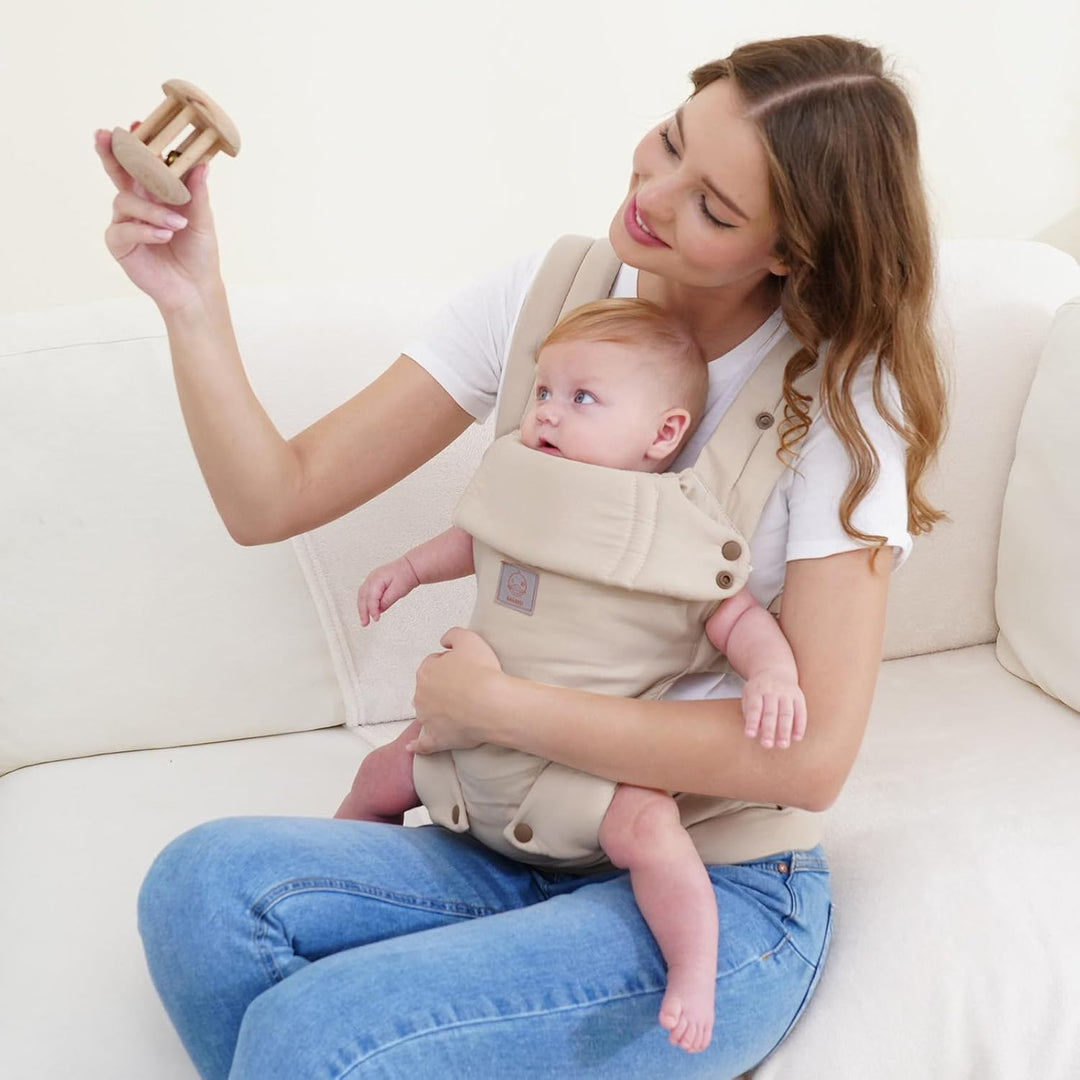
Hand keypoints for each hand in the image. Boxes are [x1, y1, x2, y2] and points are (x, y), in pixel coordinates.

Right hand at [94, 125, 221, 312]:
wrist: (196, 287)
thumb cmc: (199, 252)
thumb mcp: (203, 219)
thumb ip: (197, 193)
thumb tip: (202, 164)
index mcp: (156, 193)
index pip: (142, 164)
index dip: (137, 144)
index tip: (137, 124)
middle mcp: (137, 203)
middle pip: (117, 172)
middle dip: (110, 153)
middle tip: (104, 136)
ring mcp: (125, 222)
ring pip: (125, 200)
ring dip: (152, 210)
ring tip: (177, 223)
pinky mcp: (119, 244)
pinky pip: (123, 229)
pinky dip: (144, 230)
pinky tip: (163, 235)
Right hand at [357, 557, 420, 625]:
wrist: (410, 567)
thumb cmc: (406, 575)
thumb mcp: (399, 590)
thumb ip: (388, 600)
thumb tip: (379, 609)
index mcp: (377, 578)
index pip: (371, 597)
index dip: (372, 610)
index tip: (376, 619)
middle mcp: (372, 578)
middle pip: (363, 597)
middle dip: (363, 611)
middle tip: (365, 623)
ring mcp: (371, 579)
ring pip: (362, 596)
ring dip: (362, 609)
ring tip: (364, 620)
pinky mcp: (373, 582)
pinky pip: (365, 594)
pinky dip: (365, 603)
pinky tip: (367, 611)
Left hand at [408, 628, 502, 753]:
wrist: (492, 704)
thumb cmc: (482, 672)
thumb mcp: (469, 638)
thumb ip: (452, 634)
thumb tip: (444, 641)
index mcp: (426, 671)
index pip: (433, 664)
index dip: (450, 665)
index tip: (464, 668)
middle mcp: (421, 695)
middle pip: (428, 688)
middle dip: (442, 687)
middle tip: (465, 687)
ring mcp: (427, 718)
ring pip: (426, 712)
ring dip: (435, 711)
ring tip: (458, 710)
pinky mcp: (437, 738)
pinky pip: (423, 744)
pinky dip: (418, 745)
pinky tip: (413, 747)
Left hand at [742, 669, 806, 749]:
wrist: (775, 668)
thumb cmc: (759, 688)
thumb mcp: (748, 694)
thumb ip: (749, 712)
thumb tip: (755, 730)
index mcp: (757, 690)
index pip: (754, 708)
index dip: (751, 722)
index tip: (749, 735)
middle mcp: (772, 691)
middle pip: (771, 712)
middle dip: (769, 730)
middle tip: (767, 745)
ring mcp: (787, 693)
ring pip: (787, 713)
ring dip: (785, 730)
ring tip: (783, 745)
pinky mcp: (799, 697)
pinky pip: (801, 712)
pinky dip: (800, 726)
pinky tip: (797, 737)